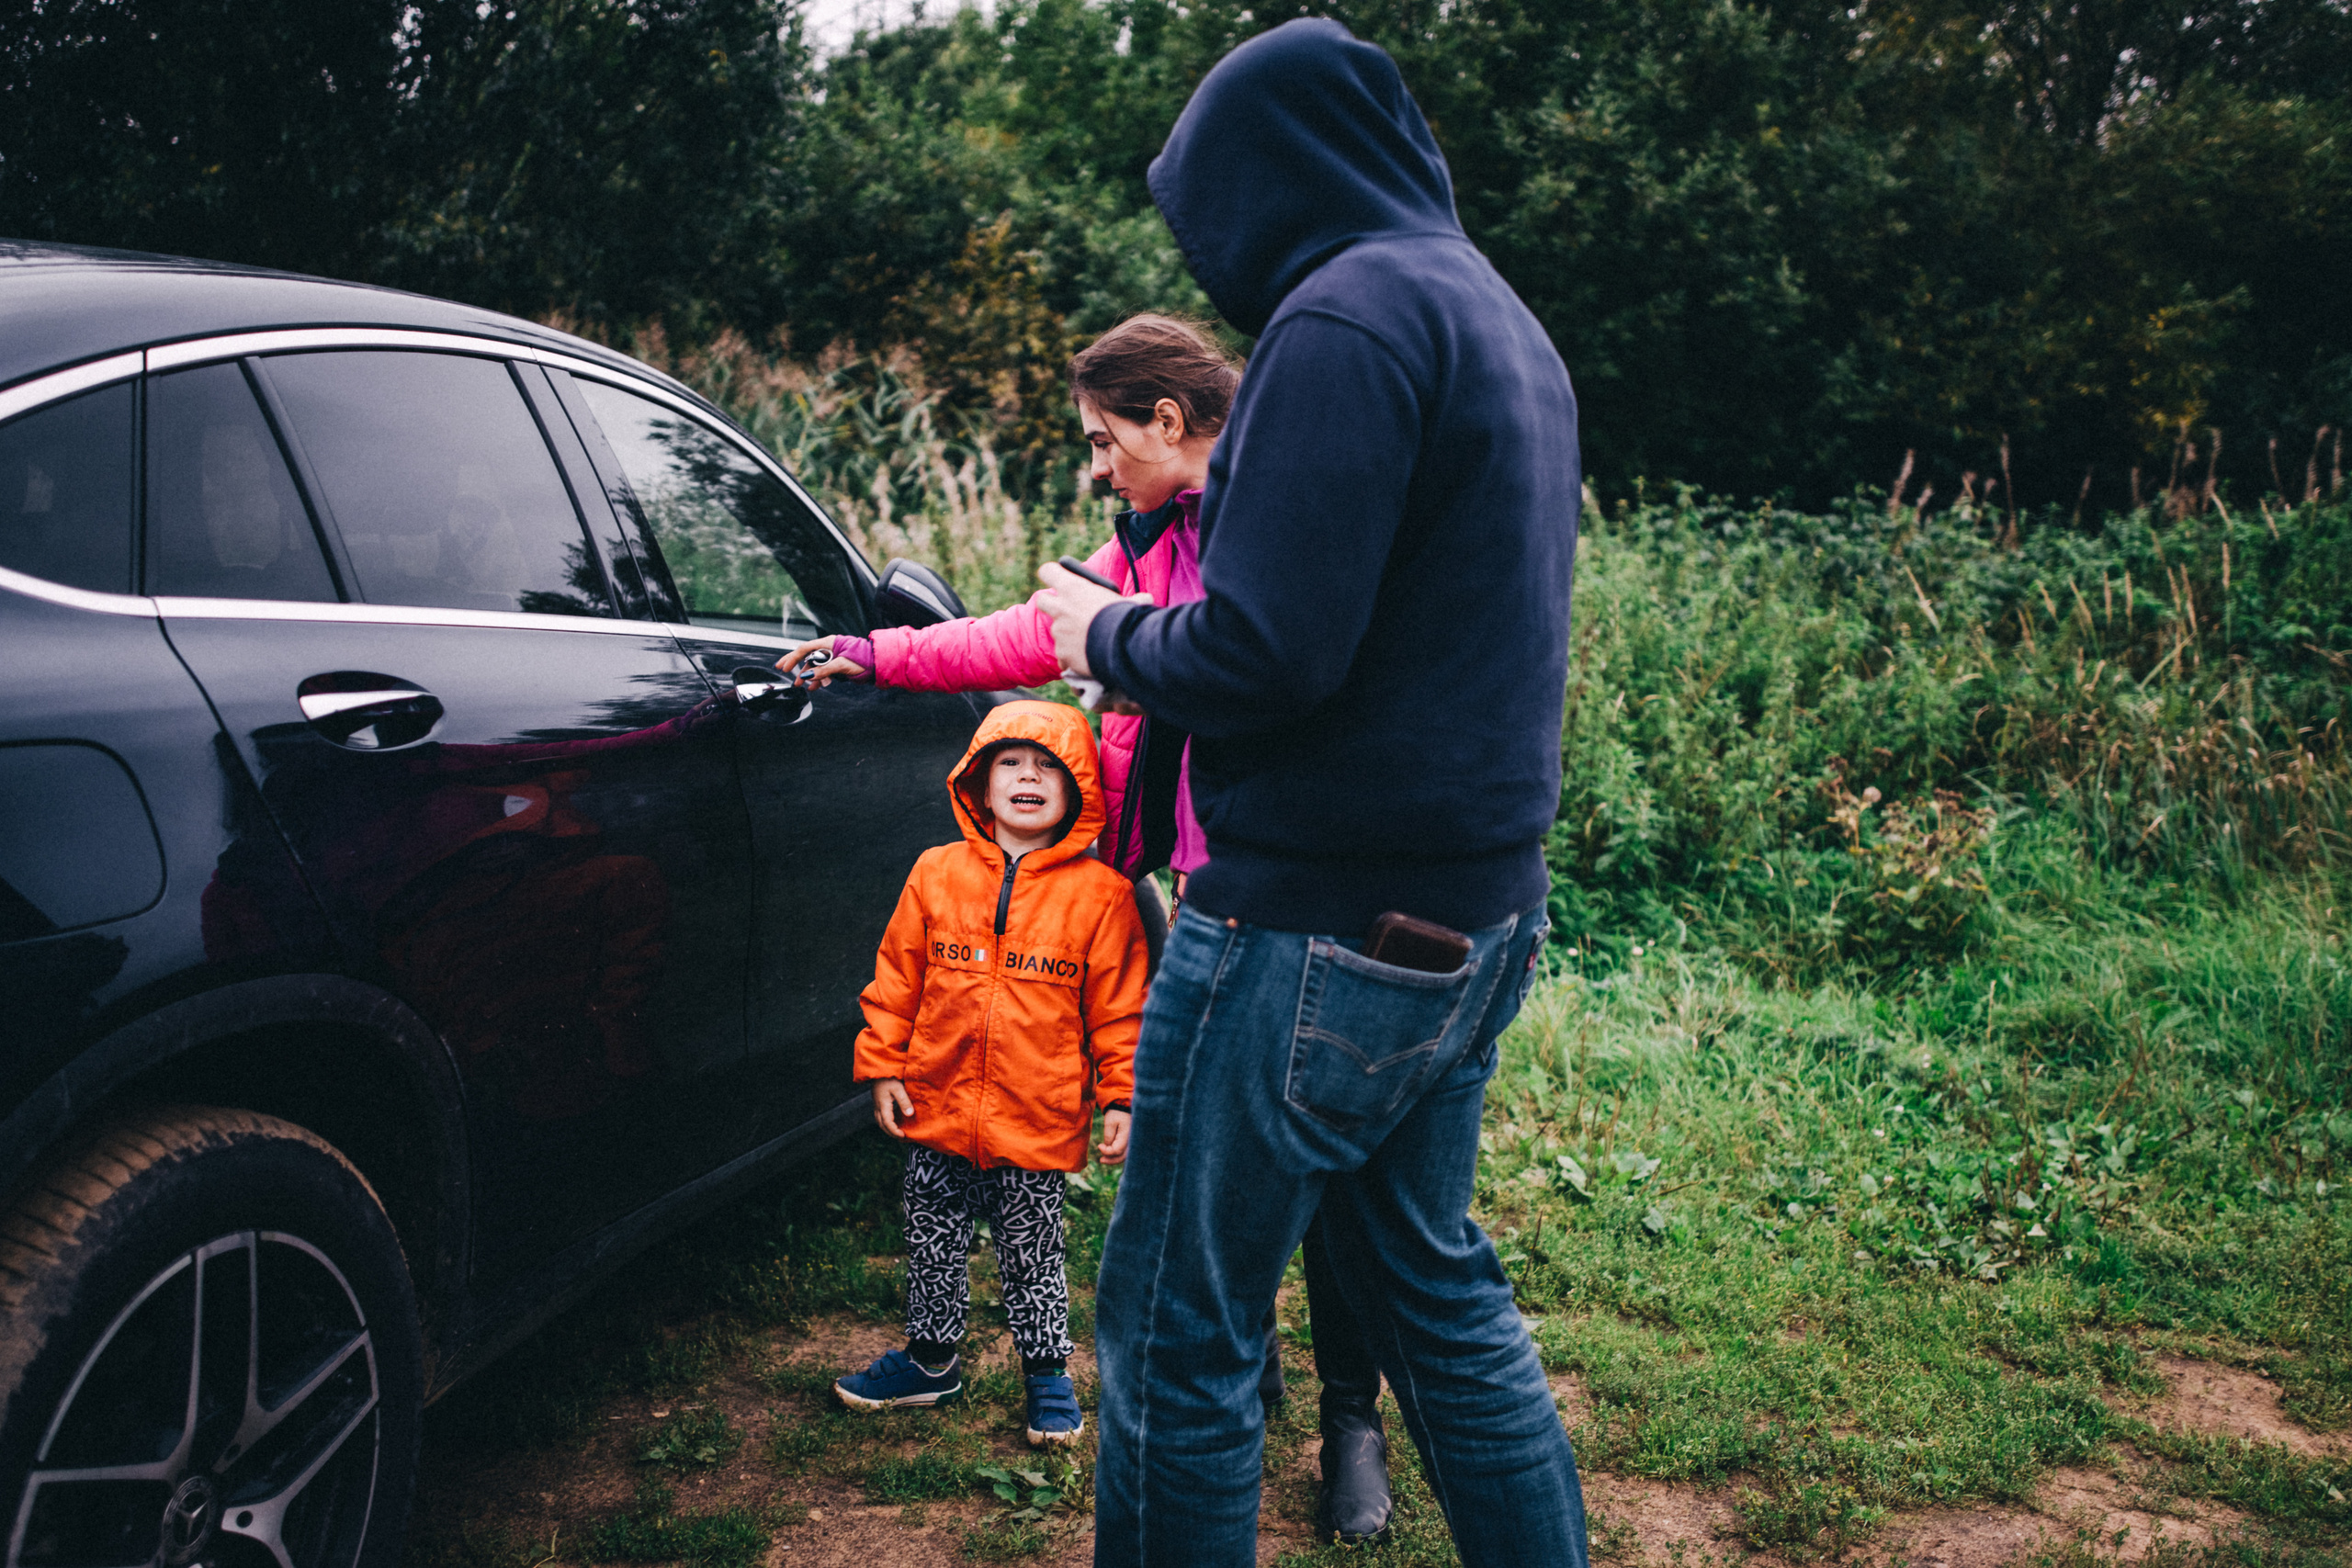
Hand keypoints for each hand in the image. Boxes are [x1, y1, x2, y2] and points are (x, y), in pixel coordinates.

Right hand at [777, 637, 865, 686]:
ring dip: (807, 675)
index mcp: (829, 643)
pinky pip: (823, 671)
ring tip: (800, 685)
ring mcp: (833, 656)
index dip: (793, 658)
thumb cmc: (862, 660)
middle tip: (782, 669)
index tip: (785, 668)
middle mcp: (829, 648)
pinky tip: (814, 687)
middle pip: (807, 655)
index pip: (805, 648)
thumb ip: (823, 670)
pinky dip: (818, 679)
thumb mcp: (841, 665)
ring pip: (815, 665)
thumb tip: (807, 676)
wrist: (878, 664)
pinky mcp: (837, 665)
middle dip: (795, 664)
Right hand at [871, 1079, 913, 1137]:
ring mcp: (877, 1105)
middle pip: (882, 1125)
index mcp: (883, 1105)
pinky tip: (895, 1122)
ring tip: (898, 1132)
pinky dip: (887, 1123)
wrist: (879, 1070)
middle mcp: (878, 1107)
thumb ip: (904, 1101)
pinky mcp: (878, 1102)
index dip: (895, 1131)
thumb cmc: (889, 1077)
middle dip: (891, 1133)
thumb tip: (909, 1114)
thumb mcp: (898, 1088)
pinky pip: (881, 1117)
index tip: (903, 1135)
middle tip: (902, 1137)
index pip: (887, 1123)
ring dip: (888, 1129)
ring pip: (880, 1122)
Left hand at [1036, 562, 1148, 677]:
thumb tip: (1146, 599)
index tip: (1059, 579)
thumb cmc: (1127, 619)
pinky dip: (1072, 658)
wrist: (1124, 647)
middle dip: (1051, 605)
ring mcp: (1059, 632)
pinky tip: (1087, 660)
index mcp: (1074, 588)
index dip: (1053, 574)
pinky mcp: (1062, 653)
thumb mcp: (1129, 603)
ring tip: (1090, 643)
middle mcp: (1061, 608)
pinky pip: (1064, 656)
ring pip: (1058, 632)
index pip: (1049, 571)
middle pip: (1042, 600)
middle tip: (1067, 611)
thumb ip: (1130, 600)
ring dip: (1070, 636)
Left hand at [1096, 1108, 1130, 1165]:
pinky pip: (1125, 1151)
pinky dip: (1118, 1155)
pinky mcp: (1131, 1141)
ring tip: (1104, 1159)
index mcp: (1127, 1135)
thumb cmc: (1116, 1113)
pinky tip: (1110, 1155)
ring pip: (1125, 1156)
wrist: (1124, 1106)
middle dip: (1111, 1160)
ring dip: (1115, 1159)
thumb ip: (1108, 1136)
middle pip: (1123, 1156)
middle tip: (1101, 1160)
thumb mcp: (1110, 1122)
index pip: (1117, 1150)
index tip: (1099, 1145)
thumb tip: (1108, 1147)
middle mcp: (1132, 1141)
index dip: (1107, 1151)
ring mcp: (1133, 1141)